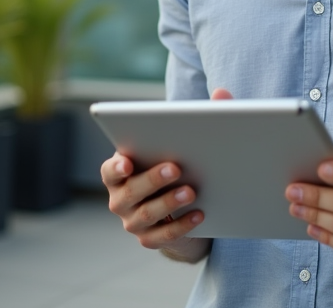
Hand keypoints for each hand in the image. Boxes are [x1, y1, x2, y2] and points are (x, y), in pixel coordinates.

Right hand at [99, 87, 233, 262]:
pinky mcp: (150, 239)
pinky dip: (182, 225)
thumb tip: (222, 93)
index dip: (116, 167)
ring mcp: (133, 220)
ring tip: (191, 191)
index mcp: (121, 170)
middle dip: (152, 179)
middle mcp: (121, 198)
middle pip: (130, 191)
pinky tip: (200, 214)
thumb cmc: (181, 164)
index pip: (110, 170)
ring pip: (146, 214)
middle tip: (176, 167)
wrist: (183, 208)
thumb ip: (201, 115)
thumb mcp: (185, 142)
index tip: (127, 161)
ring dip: (168, 202)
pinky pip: (164, 235)